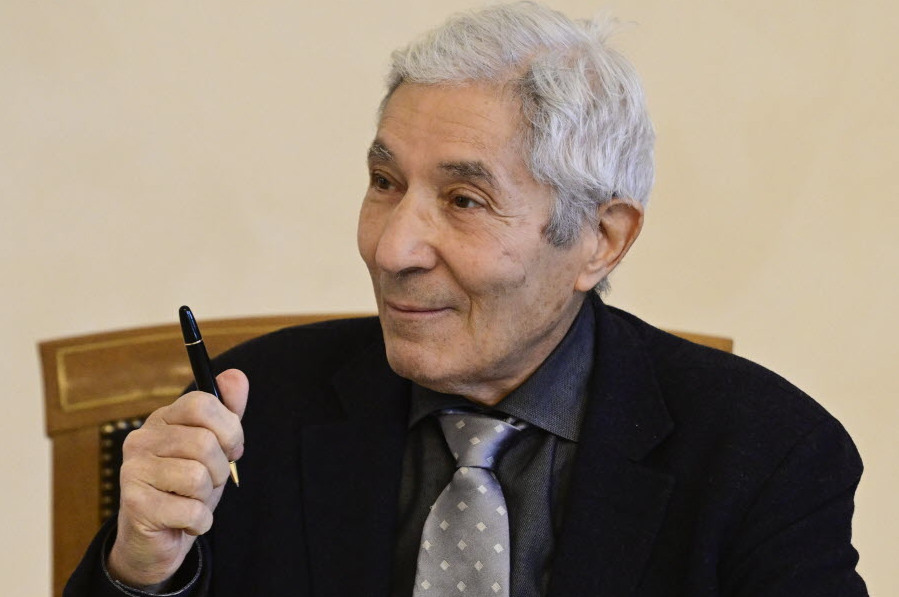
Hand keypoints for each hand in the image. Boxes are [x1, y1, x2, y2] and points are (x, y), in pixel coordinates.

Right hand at [107, 369, 247, 587]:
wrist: (156, 539)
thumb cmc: (187, 487)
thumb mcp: (214, 447)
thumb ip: (228, 412)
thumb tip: (237, 376)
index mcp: (163, 418)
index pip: (203, 403)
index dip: (229, 428)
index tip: (230, 448)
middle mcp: (141, 438)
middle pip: (205, 442)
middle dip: (221, 469)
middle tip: (209, 482)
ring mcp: (133, 470)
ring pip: (198, 477)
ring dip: (207, 497)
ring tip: (192, 500)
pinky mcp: (135, 504)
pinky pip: (191, 510)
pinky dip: (199, 521)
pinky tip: (184, 521)